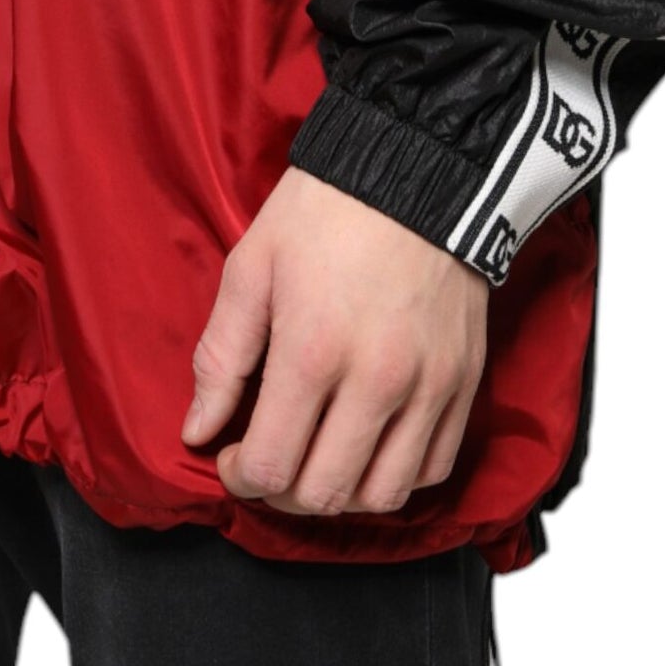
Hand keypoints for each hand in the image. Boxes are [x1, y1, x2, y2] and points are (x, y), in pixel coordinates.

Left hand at [181, 166, 487, 515]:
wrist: (416, 169)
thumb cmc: (325, 212)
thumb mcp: (252, 267)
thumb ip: (221, 357)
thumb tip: (199, 429)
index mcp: (313, 352)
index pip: (272, 466)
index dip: (240, 477)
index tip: (231, 456)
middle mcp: (377, 382)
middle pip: (326, 494)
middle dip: (282, 493)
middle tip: (267, 461)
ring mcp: (429, 388)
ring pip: (384, 496)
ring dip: (341, 494)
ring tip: (316, 459)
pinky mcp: (465, 383)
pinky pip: (434, 469)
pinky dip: (397, 476)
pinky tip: (368, 446)